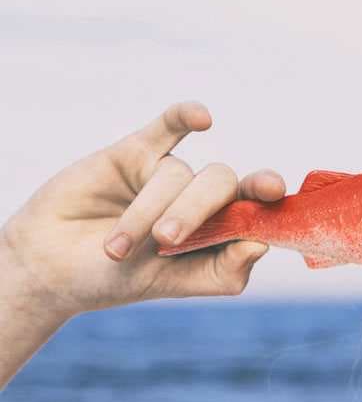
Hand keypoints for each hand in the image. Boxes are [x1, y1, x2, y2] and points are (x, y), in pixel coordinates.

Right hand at [1, 101, 284, 317]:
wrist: (49, 266)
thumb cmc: (115, 278)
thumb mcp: (171, 284)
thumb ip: (220, 273)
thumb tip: (260, 245)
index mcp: (220, 229)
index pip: (256, 208)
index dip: (268, 200)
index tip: (273, 195)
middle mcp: (202, 197)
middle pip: (221, 185)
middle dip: (195, 211)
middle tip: (165, 240)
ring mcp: (169, 173)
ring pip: (177, 174)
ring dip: (146, 211)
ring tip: (115, 249)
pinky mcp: (136, 152)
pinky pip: (168, 126)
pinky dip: (184, 116)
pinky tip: (202, 117)